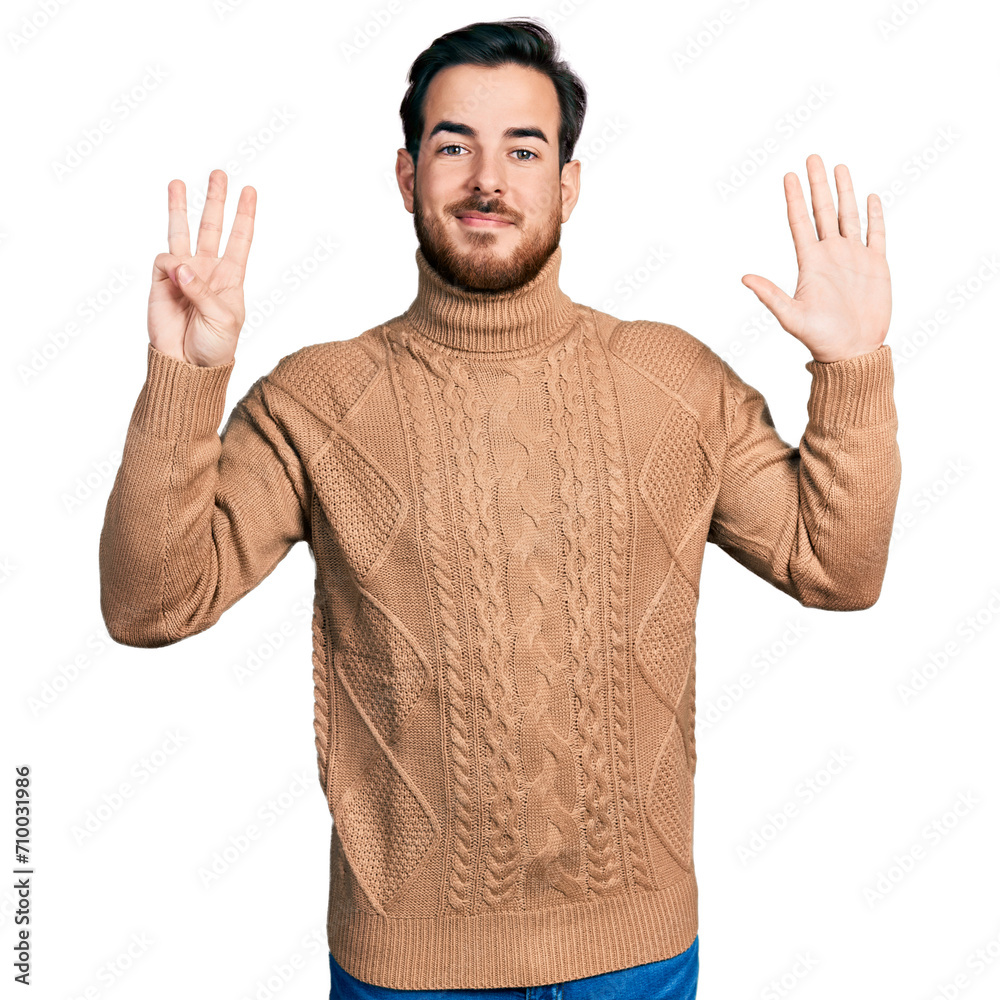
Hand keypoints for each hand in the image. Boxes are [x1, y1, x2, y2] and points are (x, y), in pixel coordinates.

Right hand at [147, 169, 255, 367]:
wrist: (188, 365)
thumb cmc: (214, 346)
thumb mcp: (223, 320)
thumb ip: (204, 291)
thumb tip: (182, 267)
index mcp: (231, 278)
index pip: (240, 240)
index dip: (244, 215)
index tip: (250, 191)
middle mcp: (207, 270)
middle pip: (212, 227)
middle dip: (215, 201)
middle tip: (219, 173)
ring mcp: (184, 274)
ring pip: (181, 232)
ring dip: (180, 208)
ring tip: (178, 182)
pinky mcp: (161, 281)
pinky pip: (164, 261)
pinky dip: (170, 266)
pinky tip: (176, 280)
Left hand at [740, 153, 890, 363]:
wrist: (853, 351)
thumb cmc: (821, 339)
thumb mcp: (791, 316)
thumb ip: (770, 295)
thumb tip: (743, 277)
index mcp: (810, 262)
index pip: (800, 222)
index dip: (795, 198)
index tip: (788, 174)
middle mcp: (830, 254)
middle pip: (823, 211)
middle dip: (817, 184)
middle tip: (812, 157)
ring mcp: (853, 258)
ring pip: (848, 216)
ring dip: (844, 192)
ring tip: (839, 167)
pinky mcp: (876, 265)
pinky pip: (876, 234)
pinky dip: (874, 215)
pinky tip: (870, 197)